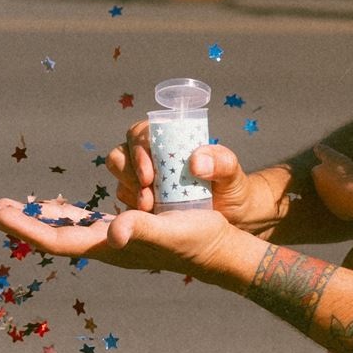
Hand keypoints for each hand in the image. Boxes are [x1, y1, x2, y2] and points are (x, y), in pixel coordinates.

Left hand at [0, 193, 236, 274]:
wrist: (219, 248)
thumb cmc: (196, 241)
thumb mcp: (170, 232)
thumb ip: (143, 230)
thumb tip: (115, 231)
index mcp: (108, 247)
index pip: (55, 239)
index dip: (24, 226)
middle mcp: (103, 244)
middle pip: (51, 233)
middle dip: (18, 220)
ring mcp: (112, 238)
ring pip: (63, 226)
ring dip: (35, 215)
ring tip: (8, 204)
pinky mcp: (124, 228)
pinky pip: (83, 220)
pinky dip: (63, 211)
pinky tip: (55, 205)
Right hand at [109, 128, 261, 223]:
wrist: (231, 217)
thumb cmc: (230, 188)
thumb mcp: (231, 173)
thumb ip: (222, 161)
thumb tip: (196, 162)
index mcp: (168, 140)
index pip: (141, 133)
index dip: (139, 150)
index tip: (150, 174)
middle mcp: (150, 157)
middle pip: (121, 154)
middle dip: (129, 173)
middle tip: (148, 196)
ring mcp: (141, 180)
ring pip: (120, 178)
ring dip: (129, 192)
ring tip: (150, 207)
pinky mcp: (138, 201)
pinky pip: (123, 201)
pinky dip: (131, 209)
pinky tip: (148, 218)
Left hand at [310, 141, 352, 218]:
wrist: (351, 196)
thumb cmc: (343, 173)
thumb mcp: (333, 157)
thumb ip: (323, 152)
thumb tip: (316, 147)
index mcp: (317, 175)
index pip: (317, 169)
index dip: (324, 166)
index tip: (332, 165)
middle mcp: (319, 190)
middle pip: (323, 183)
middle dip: (330, 180)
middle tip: (341, 175)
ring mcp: (328, 202)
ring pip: (331, 194)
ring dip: (337, 191)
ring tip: (349, 185)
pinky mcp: (338, 211)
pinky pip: (341, 204)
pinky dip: (344, 200)